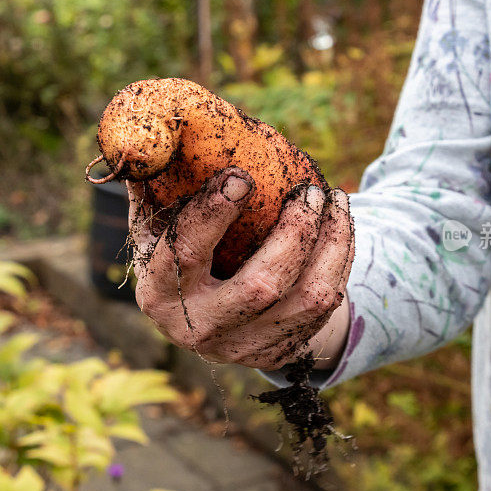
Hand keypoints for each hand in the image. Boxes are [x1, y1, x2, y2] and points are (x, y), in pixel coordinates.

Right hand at [126, 167, 353, 370]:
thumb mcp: (156, 233)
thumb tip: (149, 140)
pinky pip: (327, 303)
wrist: (211, 323)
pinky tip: (340, 225)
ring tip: (335, 199)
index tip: (242, 176)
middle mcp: (202, 327)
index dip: (213, 214)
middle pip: (261, 286)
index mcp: (160, 294)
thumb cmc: (182, 260)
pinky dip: (341, 258)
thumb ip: (153, 192)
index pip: (185, 254)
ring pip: (309, 297)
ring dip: (331, 243)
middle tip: (309, 190)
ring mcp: (246, 345)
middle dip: (295, 232)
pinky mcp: (282, 350)